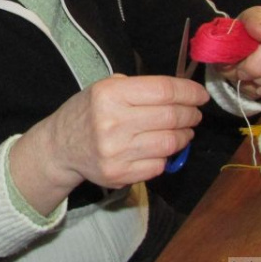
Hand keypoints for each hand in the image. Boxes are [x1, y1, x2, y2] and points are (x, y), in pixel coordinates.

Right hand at [9, 74, 207, 214]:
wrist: (60, 146)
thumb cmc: (87, 112)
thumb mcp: (103, 88)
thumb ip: (138, 87)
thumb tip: (180, 93)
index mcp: (109, 94)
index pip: (163, 91)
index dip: (188, 92)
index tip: (200, 95)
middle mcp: (112, 122)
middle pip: (171, 116)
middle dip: (191, 114)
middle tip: (194, 113)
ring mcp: (115, 151)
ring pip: (169, 143)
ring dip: (184, 136)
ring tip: (184, 131)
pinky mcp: (118, 174)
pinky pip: (158, 165)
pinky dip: (166, 156)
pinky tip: (161, 148)